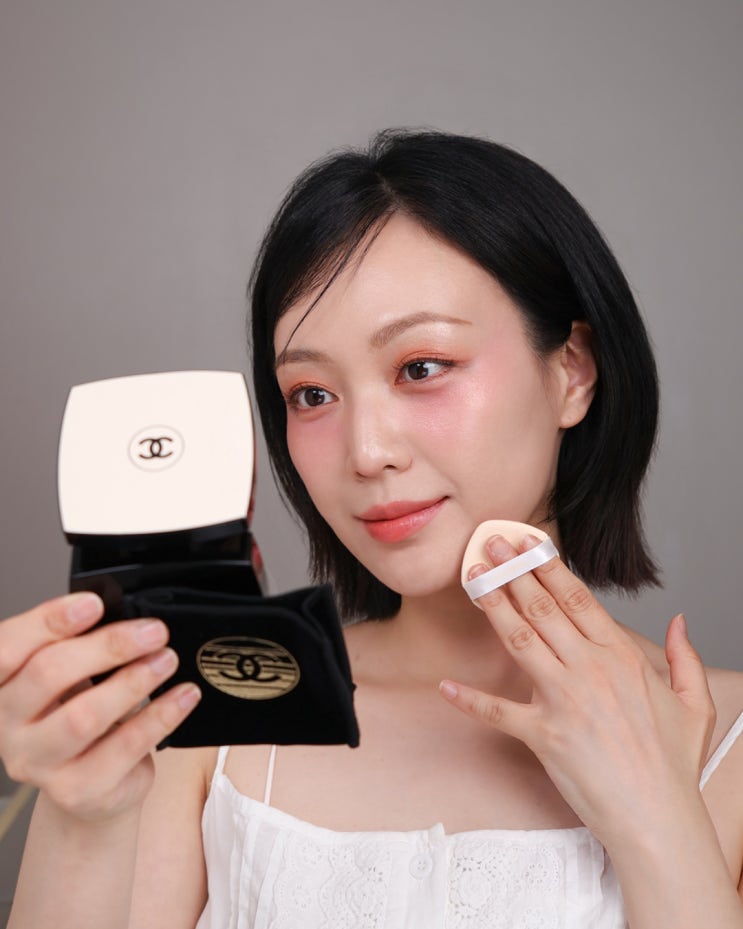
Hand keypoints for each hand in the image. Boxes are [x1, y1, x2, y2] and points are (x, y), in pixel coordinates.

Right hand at [0, 593, 200, 821]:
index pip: (7, 648)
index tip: (95, 603)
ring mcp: (39, 762)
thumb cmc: (81, 716)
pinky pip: (124, 747)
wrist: (91, 787)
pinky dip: (161, 715)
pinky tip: (182, 696)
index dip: (48, 620)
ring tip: (167, 660)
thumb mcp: (74, 677)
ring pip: (83, 716)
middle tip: (152, 632)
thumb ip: (84, 648)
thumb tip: (129, 618)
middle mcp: (9, 725)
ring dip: (134, 681)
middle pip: (48, 674)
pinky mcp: (78, 789)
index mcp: (3, 686)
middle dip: (108, 646)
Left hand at [440, 534, 715, 847]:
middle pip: (543, 609)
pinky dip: (470, 700)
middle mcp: (590, 671)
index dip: (548, 567)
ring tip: (472, 577)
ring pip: (520, 640)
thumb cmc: (673, 764)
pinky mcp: (543, 735)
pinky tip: (446, 686)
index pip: (578, 599)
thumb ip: (685, 656)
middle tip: (492, 544)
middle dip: (514, 571)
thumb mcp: (694, 703)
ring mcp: (564, 701)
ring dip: (493, 605)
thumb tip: (679, 621)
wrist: (658, 818)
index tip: (528, 544)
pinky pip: (498, 712)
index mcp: (621, 658)